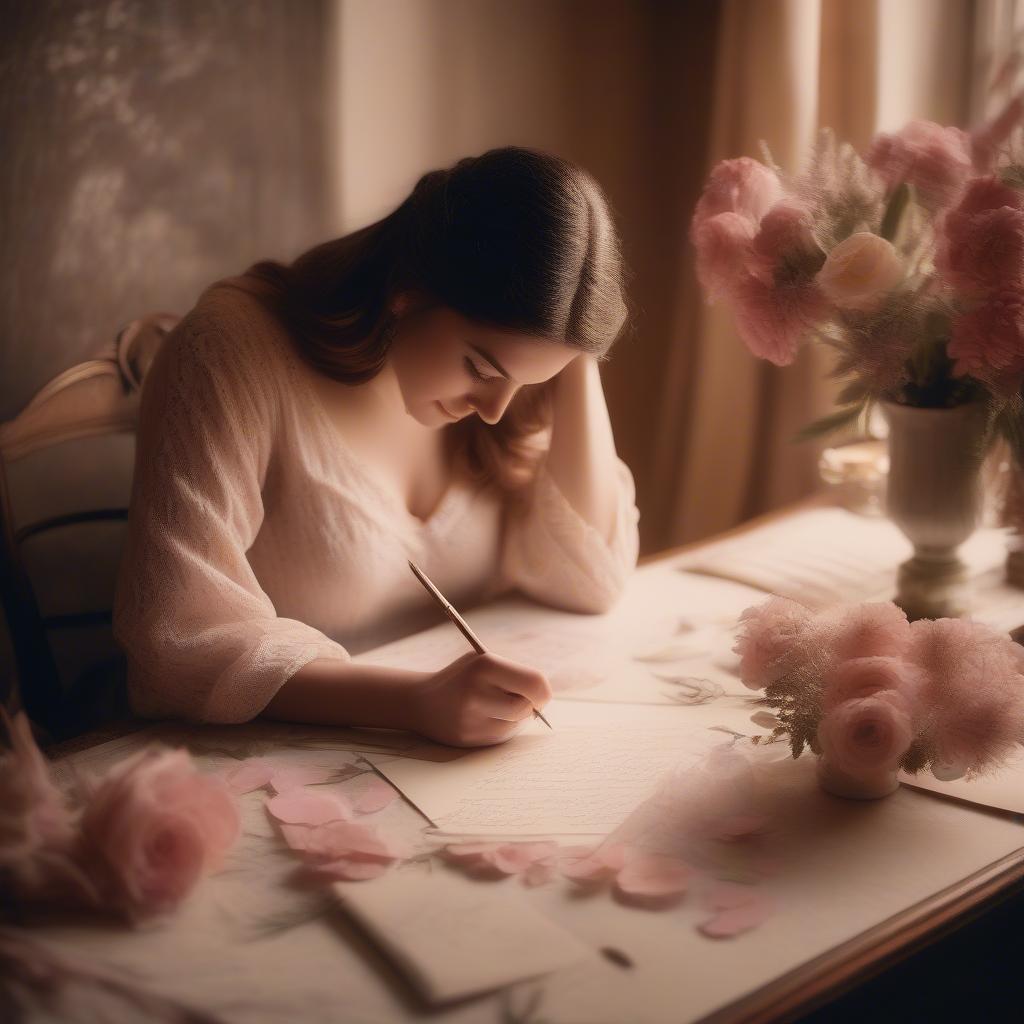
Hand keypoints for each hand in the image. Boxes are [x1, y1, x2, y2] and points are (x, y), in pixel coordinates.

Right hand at [409, 651, 552, 746]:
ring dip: (518, 717)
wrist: (422, 701)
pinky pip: (502, 736)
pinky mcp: (469, 738)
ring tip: (502, 707)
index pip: (534, 682)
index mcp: (484, 666)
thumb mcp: (483, 662)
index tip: (540, 692)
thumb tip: (544, 697)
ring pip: (516, 724)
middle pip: (526, 707)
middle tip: (525, 700)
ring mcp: (472, 718)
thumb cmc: (462, 677)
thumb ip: (514, 675)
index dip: (543, 690)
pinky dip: (504, 727)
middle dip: (531, 706)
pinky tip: (489, 718)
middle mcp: (477, 692)